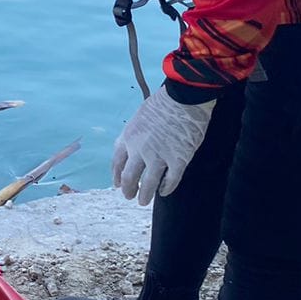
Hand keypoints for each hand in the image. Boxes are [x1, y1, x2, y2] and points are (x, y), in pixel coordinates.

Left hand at [111, 87, 215, 205]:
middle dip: (128, 189)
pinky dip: (166, 189)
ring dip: (145, 195)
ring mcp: (159, 157)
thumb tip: (133, 147)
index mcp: (128, 137)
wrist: (184, 98)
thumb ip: (135, 134)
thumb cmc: (163, 102)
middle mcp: (140, 150)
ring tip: (144, 201)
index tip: (117, 184)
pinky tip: (164, 192)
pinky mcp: (178, 160)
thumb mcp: (140, 117)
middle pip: (129, 177)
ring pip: (148, 184)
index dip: (116, 175)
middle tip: (129, 196)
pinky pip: (170, 181)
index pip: (117, 162)